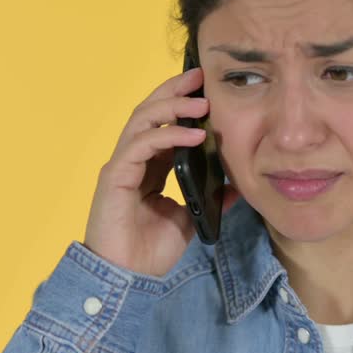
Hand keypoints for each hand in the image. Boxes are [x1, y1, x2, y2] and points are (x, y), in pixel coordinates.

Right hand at [82, 66, 239, 277]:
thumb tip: (236, 188)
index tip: (206, 89)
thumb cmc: (149, 251)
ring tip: (201, 103)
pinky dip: (169, 135)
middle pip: (149, 111)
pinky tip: (194, 135)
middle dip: (174, 90)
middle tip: (200, 75)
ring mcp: (122, 165)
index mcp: (148, 167)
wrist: (128, 277)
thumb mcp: (189, 219)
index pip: (163, 124)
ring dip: (172, 107)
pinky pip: (142, 144)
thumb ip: (208, 199)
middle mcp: (132, 160)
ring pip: (142, 120)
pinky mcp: (115, 176)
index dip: (181, 104)